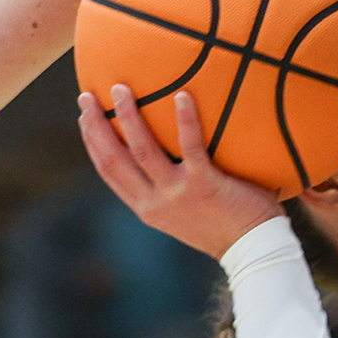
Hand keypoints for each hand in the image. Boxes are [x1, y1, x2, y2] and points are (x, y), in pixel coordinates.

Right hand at [77, 85, 287, 252]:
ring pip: (142, 149)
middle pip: (114, 159)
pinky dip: (185, 119)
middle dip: (96, 126)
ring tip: (120, 88)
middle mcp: (155, 203)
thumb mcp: (186, 213)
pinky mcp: (204, 185)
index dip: (93, 143)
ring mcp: (178, 194)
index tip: (84, 117)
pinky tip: (182, 94)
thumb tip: (171, 153)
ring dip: (127, 116)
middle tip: (87, 95)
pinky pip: (190, 146)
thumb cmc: (227, 226)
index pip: (109, 172)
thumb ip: (173, 189)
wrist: (253, 250)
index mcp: (148, 208)